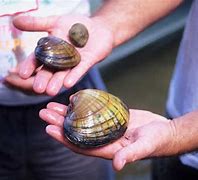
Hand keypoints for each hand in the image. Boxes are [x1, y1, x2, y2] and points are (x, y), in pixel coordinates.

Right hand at [13, 15, 113, 95]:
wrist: (99, 27)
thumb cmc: (76, 25)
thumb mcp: (55, 22)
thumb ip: (37, 24)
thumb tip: (15, 21)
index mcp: (51, 51)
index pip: (38, 59)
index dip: (30, 66)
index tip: (22, 74)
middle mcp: (61, 60)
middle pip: (50, 70)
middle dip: (43, 79)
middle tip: (37, 88)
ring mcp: (74, 62)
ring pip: (63, 73)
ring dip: (57, 82)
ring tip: (50, 91)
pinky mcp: (87, 62)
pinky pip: (80, 69)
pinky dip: (74, 75)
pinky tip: (68, 83)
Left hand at [39, 102, 174, 170]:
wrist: (164, 130)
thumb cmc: (157, 140)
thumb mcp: (146, 146)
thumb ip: (131, 154)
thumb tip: (118, 165)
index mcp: (108, 149)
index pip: (81, 145)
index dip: (63, 139)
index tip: (49, 129)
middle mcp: (103, 139)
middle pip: (76, 132)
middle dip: (59, 123)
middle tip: (44, 112)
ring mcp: (106, 128)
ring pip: (81, 122)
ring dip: (66, 114)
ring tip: (52, 106)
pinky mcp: (111, 118)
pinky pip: (93, 113)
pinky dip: (82, 107)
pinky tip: (73, 100)